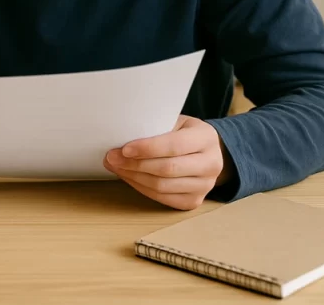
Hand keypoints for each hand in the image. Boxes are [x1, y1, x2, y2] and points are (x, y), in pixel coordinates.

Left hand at [104, 115, 231, 209]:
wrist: (208, 151)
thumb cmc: (184, 132)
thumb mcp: (175, 121)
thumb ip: (155, 128)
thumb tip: (121, 135)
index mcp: (205, 138)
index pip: (174, 146)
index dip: (147, 148)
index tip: (124, 149)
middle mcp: (211, 164)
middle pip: (167, 169)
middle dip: (135, 164)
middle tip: (112, 157)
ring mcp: (205, 186)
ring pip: (162, 186)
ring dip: (134, 177)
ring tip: (116, 166)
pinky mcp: (194, 201)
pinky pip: (163, 198)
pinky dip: (141, 188)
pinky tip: (129, 177)